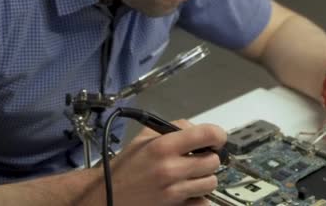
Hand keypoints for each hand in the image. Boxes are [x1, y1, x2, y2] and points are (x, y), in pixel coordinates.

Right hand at [84, 119, 225, 205]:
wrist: (107, 195)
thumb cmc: (126, 165)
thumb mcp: (144, 137)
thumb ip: (173, 127)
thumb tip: (197, 129)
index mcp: (164, 146)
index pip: (208, 134)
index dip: (218, 135)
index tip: (216, 139)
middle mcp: (171, 168)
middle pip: (213, 161)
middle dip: (208, 158)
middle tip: (197, 159)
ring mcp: (174, 192)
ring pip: (211, 182)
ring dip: (204, 178)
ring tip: (190, 176)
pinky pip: (203, 202)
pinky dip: (199, 197)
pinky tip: (188, 192)